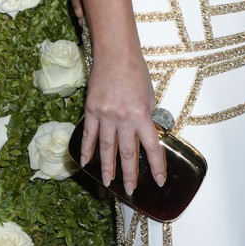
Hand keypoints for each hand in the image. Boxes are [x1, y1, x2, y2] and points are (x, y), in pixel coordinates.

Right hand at [80, 49, 164, 196]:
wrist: (116, 54)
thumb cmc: (136, 72)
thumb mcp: (150, 96)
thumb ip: (146, 116)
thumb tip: (144, 133)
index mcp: (142, 115)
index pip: (152, 147)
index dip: (157, 166)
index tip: (159, 181)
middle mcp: (123, 119)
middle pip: (128, 153)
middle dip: (130, 175)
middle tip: (130, 191)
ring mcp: (105, 116)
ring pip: (106, 149)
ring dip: (108, 168)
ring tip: (108, 183)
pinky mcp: (92, 110)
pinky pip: (89, 135)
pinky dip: (87, 150)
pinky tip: (86, 163)